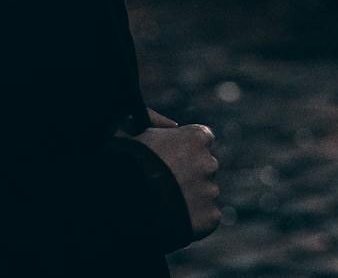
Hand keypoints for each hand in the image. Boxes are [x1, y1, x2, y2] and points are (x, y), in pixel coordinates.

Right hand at [131, 114, 220, 241]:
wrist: (129, 202)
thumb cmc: (127, 161)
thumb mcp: (130, 128)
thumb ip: (154, 119)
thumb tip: (173, 125)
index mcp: (195, 137)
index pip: (202, 137)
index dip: (187, 146)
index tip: (174, 154)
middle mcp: (208, 162)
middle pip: (204, 165)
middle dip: (191, 171)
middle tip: (166, 181)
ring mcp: (211, 191)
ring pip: (205, 192)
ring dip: (192, 195)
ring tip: (166, 202)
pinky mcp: (210, 217)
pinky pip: (205, 216)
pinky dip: (193, 218)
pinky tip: (173, 218)